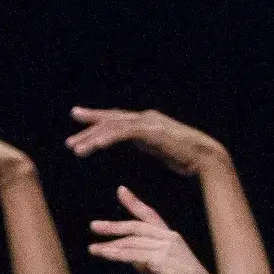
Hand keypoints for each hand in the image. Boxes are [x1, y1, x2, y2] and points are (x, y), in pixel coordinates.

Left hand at [65, 106, 227, 175]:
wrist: (204, 156)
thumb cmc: (183, 156)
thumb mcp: (156, 147)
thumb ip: (143, 142)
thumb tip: (133, 142)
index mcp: (145, 122)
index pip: (115, 119)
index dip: (95, 118)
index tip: (77, 116)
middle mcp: (145, 118)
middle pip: (110, 121)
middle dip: (88, 130)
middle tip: (69, 143)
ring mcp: (149, 122)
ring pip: (114, 126)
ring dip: (93, 138)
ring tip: (76, 150)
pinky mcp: (153, 131)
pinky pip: (125, 132)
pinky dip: (109, 138)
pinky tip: (96, 146)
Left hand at [88, 185, 215, 273]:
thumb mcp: (158, 268)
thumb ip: (144, 259)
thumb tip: (127, 254)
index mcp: (169, 237)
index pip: (149, 215)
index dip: (134, 202)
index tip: (121, 190)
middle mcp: (169, 238)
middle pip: (136, 226)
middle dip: (114, 226)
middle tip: (94, 225)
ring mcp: (166, 248)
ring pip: (132, 242)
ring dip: (110, 246)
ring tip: (93, 249)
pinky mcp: (162, 260)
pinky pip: (135, 255)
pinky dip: (119, 255)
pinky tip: (106, 254)